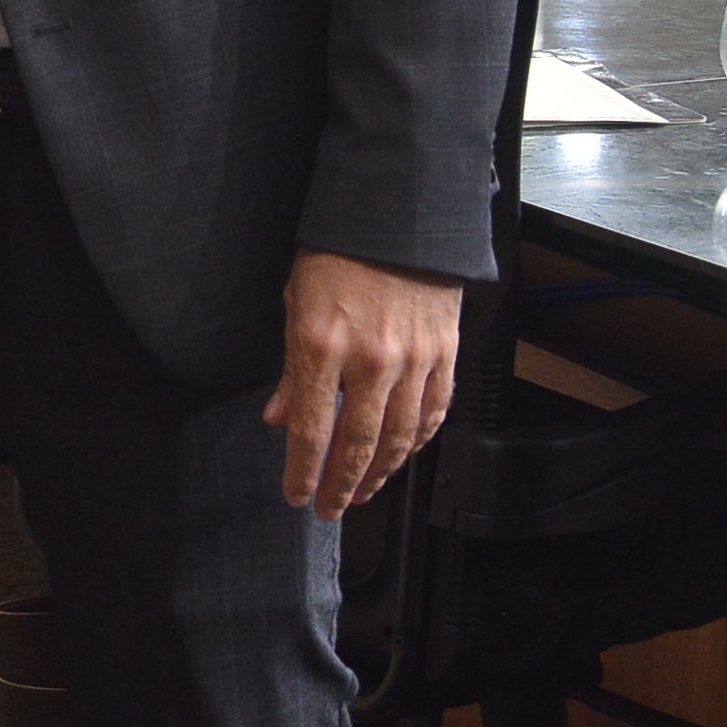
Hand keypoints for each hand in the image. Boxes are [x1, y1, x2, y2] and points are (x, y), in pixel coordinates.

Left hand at [266, 248, 463, 519]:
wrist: (396, 218)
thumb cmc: (336, 254)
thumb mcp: (295, 302)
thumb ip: (292, 370)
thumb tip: (280, 419)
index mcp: (322, 344)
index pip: (312, 428)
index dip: (303, 471)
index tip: (296, 496)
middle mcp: (371, 359)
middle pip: (358, 443)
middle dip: (341, 484)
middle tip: (330, 508)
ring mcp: (414, 359)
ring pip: (401, 437)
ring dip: (380, 473)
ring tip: (361, 492)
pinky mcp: (446, 354)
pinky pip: (434, 412)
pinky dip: (419, 442)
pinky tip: (403, 457)